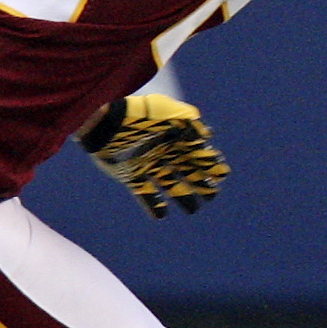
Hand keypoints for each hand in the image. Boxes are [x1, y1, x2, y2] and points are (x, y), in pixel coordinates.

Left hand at [78, 94, 229, 217]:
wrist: (104, 122)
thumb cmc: (136, 114)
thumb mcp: (166, 111)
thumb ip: (189, 121)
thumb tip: (209, 136)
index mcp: (173, 137)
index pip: (198, 153)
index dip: (211, 164)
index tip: (222, 175)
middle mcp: (163, 152)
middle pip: (187, 172)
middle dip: (201, 184)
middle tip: (211, 197)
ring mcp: (147, 164)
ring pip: (169, 185)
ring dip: (182, 197)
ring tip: (193, 210)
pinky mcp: (130, 175)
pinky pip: (144, 193)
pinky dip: (152, 205)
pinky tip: (161, 216)